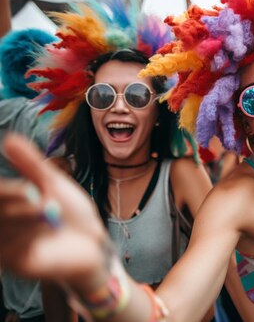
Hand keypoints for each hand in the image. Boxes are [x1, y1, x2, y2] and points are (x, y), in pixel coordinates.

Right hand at [0, 134, 106, 283]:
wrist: (95, 242)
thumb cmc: (72, 213)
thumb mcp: (53, 183)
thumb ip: (31, 164)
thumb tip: (9, 138)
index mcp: (6, 205)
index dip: (6, 190)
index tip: (30, 188)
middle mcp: (1, 226)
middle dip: (16, 200)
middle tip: (39, 196)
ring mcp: (6, 246)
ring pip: (2, 227)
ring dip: (28, 217)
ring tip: (50, 212)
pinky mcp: (17, 263)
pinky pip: (12, 247)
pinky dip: (32, 235)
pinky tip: (50, 232)